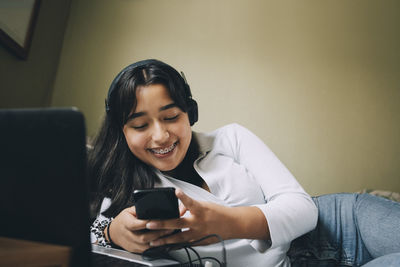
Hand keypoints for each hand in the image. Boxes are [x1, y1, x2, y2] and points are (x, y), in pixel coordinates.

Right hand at [107, 206, 176, 252]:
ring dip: (158, 240)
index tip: (158, 220)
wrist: (114, 232)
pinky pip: (146, 250)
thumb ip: (140, 208)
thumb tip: (152, 205)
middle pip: (143, 237)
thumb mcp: (129, 210)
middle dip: (157, 233)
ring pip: (146, 246)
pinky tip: (163, 241)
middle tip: (169, 228)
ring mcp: (131, 244)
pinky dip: (156, 246)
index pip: (136, 224)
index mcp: (125, 223)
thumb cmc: (123, 219)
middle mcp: (128, 235)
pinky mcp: (135, 250)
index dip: (147, 223)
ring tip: (169, 234)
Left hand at [145, 189, 268, 246]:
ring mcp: (198, 234)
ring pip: (179, 238)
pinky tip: (165, 247)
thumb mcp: (204, 205)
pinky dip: (175, 245)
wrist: (233, 224)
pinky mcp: (200, 242)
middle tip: (150, 224)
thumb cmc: (218, 213)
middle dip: (162, 224)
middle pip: (178, 224)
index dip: (183, 197)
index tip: (176, 191)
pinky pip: (185, 244)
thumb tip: (178, 210)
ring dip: (165, 239)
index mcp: (201, 210)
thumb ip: (189, 207)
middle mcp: (199, 222)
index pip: (190, 202)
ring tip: (153, 241)